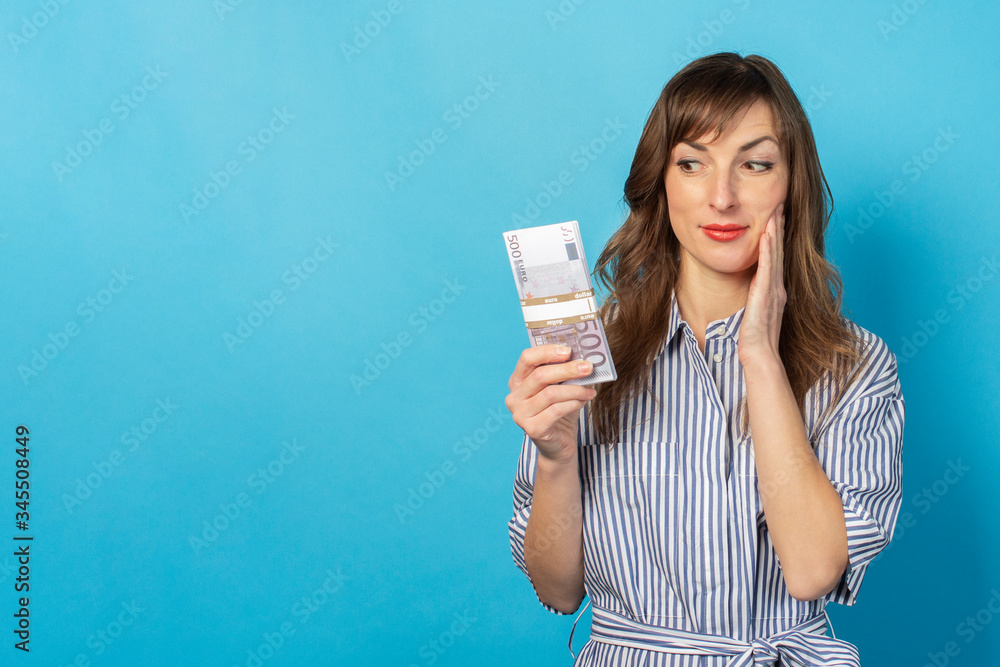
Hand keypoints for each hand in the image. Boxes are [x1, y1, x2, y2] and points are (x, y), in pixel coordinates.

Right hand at [505, 344, 596, 463]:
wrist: (558, 446)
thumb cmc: (559, 413)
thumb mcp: (560, 388)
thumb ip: (564, 373)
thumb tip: (582, 358)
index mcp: (517, 381)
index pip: (527, 358)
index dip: (547, 352)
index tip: (569, 350)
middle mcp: (514, 397)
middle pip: (540, 375)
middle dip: (567, 369)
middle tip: (588, 367)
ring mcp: (520, 414)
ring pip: (550, 393)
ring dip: (575, 389)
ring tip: (590, 391)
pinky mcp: (532, 429)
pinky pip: (556, 410)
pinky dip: (573, 403)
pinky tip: (583, 401)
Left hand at [739, 203, 785, 365]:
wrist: (759, 353)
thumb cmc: (755, 336)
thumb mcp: (756, 311)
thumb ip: (757, 297)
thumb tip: (753, 288)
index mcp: (775, 290)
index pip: (777, 258)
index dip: (777, 237)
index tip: (776, 218)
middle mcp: (778, 286)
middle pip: (779, 251)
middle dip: (779, 227)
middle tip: (781, 205)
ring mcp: (774, 289)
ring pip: (776, 254)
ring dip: (776, 231)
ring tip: (776, 211)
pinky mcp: (766, 293)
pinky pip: (768, 267)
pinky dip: (769, 249)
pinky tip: (767, 234)